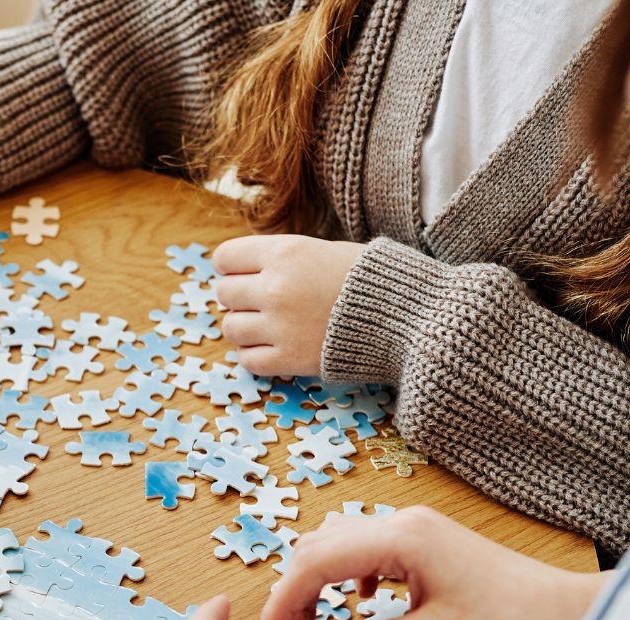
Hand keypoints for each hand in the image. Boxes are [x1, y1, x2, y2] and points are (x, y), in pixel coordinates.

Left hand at [213, 235, 364, 377]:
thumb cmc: (367, 278)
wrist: (405, 316)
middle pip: (224, 293)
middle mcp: (275, 288)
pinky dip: (257, 354)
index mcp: (284, 253)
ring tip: (271, 324)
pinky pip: (247, 359)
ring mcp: (278, 326)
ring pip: (231, 327)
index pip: (225, 258)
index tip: (245, 273)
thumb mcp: (322, 249)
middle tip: (264, 301)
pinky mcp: (287, 359)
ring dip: (246, 326)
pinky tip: (277, 345)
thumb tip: (240, 270)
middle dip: (240, 296)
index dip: (233, 266)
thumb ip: (280, 258)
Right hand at [258, 506, 608, 619]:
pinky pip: (360, 549)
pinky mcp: (422, 543)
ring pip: (334, 544)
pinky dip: (341, 578)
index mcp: (401, 539)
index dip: (281, 605)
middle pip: (316, 548)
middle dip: (291, 594)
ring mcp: (412, 529)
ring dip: (314, 583)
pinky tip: (356, 605)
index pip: (312, 564)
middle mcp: (401, 523)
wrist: (566, 616)